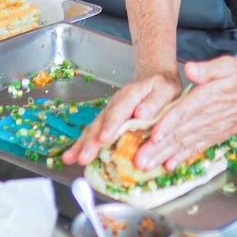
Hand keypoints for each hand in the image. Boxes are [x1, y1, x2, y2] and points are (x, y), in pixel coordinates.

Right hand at [61, 69, 181, 166]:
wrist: (155, 77)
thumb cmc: (162, 86)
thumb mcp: (166, 89)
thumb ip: (154, 102)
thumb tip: (141, 115)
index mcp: (131, 95)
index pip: (119, 111)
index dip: (110, 126)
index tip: (103, 139)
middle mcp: (116, 104)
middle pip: (101, 122)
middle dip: (91, 141)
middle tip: (83, 157)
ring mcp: (109, 112)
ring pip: (94, 128)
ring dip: (82, 144)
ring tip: (71, 159)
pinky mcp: (108, 121)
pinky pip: (94, 132)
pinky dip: (83, 144)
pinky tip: (73, 156)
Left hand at [132, 56, 236, 171]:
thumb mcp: (228, 65)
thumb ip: (207, 69)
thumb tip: (191, 69)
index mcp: (209, 98)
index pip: (185, 112)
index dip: (168, 124)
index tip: (154, 134)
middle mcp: (209, 117)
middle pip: (179, 133)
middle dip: (158, 148)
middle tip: (140, 160)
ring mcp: (213, 128)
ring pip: (185, 144)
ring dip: (165, 156)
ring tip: (148, 166)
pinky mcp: (217, 135)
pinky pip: (197, 148)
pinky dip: (183, 157)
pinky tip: (170, 165)